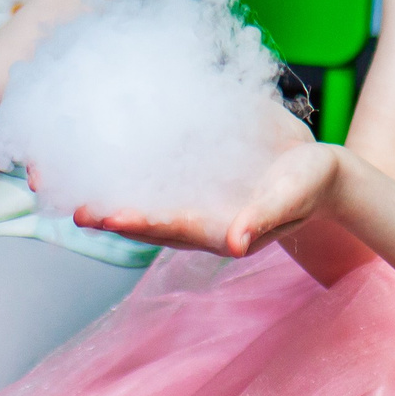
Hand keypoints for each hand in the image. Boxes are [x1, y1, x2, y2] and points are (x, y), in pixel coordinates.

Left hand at [81, 134, 338, 256]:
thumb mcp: (290, 199)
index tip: (110, 217)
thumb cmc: (307, 187)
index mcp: (219, 228)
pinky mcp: (195, 174)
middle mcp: (198, 216)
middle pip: (147, 221)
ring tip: (78, 197)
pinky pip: (158, 175)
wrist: (316, 170)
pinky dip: (130, 169)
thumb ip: (262, 218)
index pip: (171, 229)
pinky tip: (104, 152)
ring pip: (146, 201)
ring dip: (112, 196)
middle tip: (78, 212)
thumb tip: (235, 243)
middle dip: (112, 216)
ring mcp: (194, 197)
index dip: (140, 223)